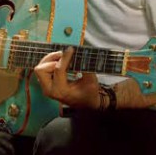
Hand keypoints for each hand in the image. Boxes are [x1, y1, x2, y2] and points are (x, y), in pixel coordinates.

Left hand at [33, 49, 155, 111]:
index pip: (57, 71)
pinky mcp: (50, 84)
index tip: (72, 49)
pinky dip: (51, 62)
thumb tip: (116, 63)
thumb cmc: (95, 93)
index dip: (63, 59)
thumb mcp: (94, 80)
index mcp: (64, 92)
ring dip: (50, 60)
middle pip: (40, 70)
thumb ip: (94, 68)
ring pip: (40, 70)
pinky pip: (45, 70)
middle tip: (64, 52)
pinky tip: (63, 59)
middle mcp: (53, 91)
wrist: (92, 105)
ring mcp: (50, 89)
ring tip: (64, 54)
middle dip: (50, 59)